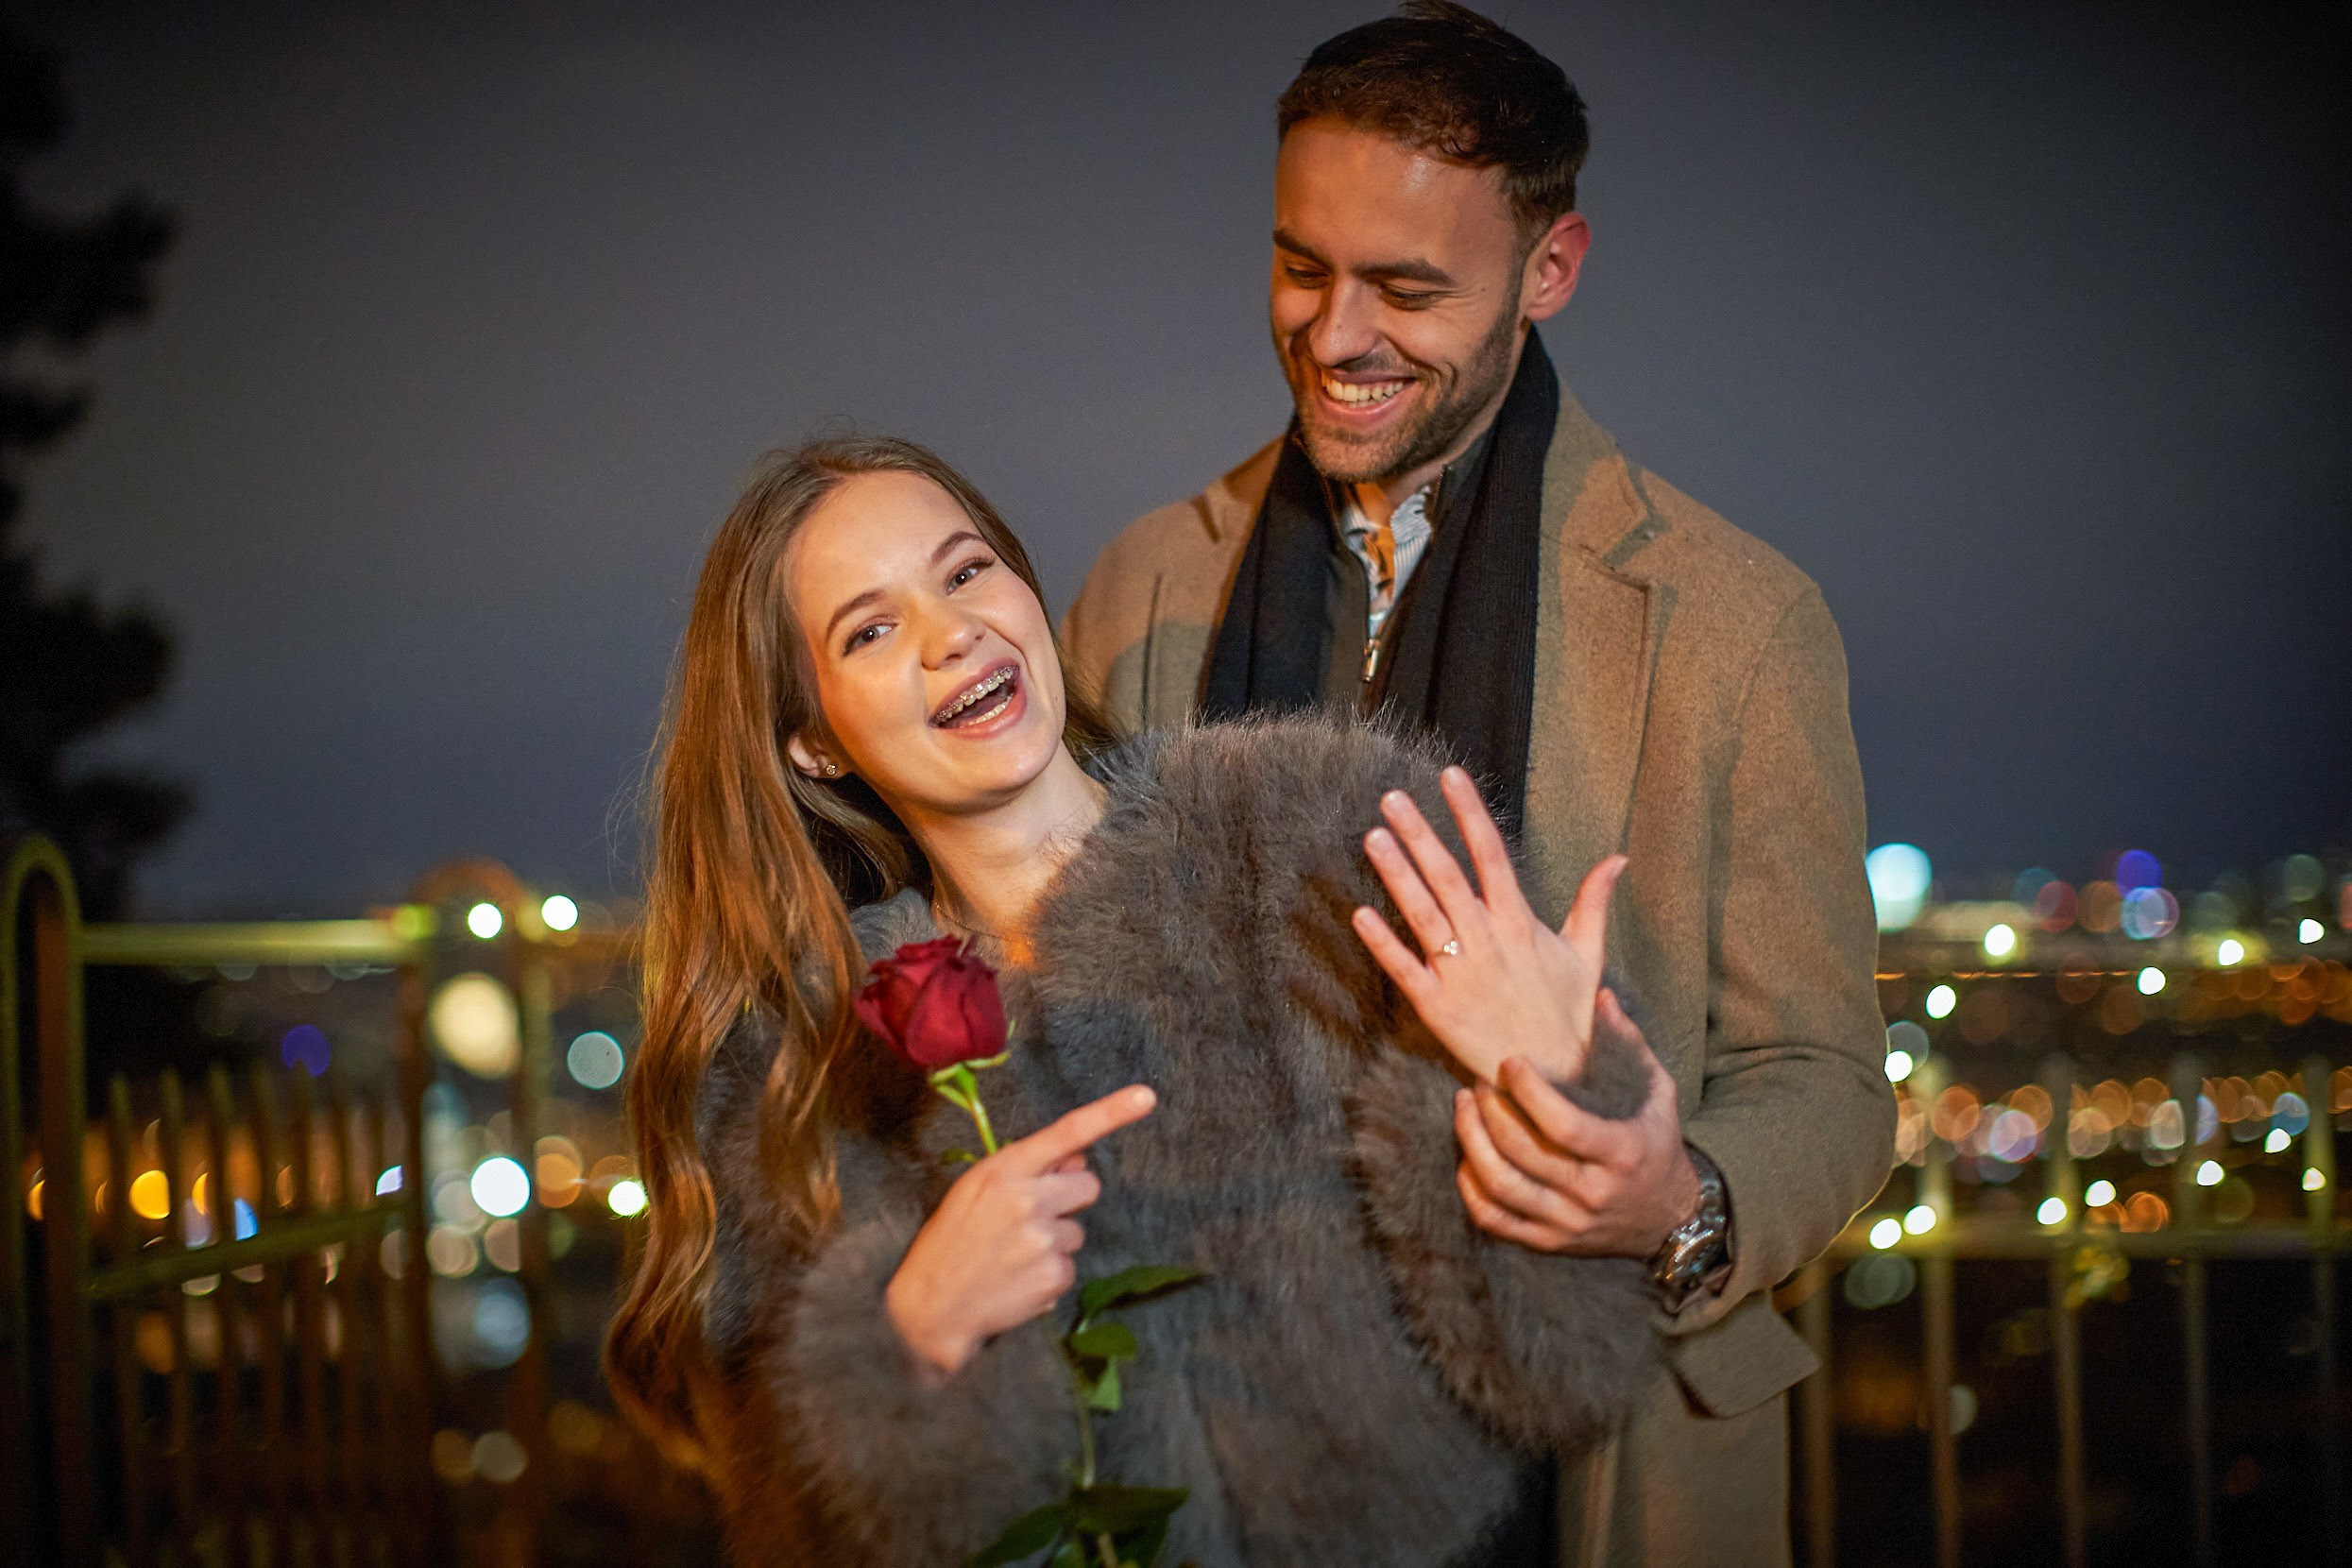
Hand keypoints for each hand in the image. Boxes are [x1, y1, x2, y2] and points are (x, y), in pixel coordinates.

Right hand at [885, 1084, 1155, 1380]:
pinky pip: (1069, 1267)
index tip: (1145, 1097)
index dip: (1110, 1112)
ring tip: (1012, 1258)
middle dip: (1070, 1200)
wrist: (930, 1309)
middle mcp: (1028, 1199)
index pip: (1066, 1133)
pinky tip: (1016, 1281)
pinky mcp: (1054, 1276)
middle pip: (1088, 1185)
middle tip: (1032, 1219)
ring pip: (1077, 1232)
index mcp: (1004, 1170)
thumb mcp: (974, 1191)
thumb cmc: (949, 1243)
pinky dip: (1048, 1275)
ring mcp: (1043, 1239)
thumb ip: (1026, 1171)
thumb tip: (1075, 1161)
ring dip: (1054, 1242)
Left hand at [1350, 766, 1624, 1083]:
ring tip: (1373, 837)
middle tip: (1391, 797)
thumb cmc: (1570, 1015)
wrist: (1555, 1079)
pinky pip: (1405, 969)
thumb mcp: (1588, 955)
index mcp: (1521, 923)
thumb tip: (1618, 857)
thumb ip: (1593, 902)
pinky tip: (1359, 914)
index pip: (1492, 855)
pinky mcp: (1438, 1008)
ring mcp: (1461, 974)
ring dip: (1397, 876)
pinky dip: (1383, 943)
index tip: (1449, 776)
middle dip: (1421, 834)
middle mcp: (1489, 942)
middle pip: (1449, 877)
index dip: (1470, 814)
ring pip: (1424, 915)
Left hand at [1451, 990, 1700, 1257]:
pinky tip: (1466, 1156)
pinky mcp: (1549, 1242)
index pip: (1563, 1125)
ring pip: (1502, 1185)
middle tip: (1478, 1080)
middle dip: (1491, 1109)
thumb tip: (1599, 996)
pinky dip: (1471, 1188)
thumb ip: (1629, 1043)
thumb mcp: (1658, 1092)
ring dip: (1472, 1142)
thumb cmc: (1658, 1144)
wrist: (1671, 1220)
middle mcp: (1592, 1193)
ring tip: (1464, 1107)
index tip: (1509, 1063)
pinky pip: (1496, 1220)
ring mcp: (1568, 1222)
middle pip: (1523, 1152)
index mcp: (1621, 1153)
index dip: (1528, 1092)